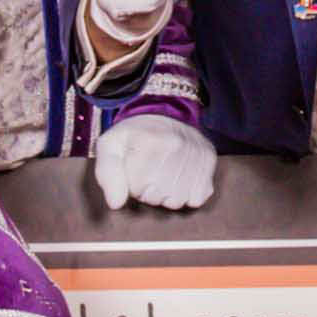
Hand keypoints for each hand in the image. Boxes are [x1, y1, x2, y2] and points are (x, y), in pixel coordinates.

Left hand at [93, 109, 215, 212]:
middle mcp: (178, 145)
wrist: (164, 113)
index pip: (136, 189)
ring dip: (167, 195)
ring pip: (177, 201)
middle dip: (147, 191)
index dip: (131, 183)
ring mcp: (196, 153)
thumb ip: (107, 174)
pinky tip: (180, 178)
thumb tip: (116, 204)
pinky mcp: (209, 160)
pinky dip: (187, 195)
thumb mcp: (110, 146)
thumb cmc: (134, 135)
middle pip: (157, 197)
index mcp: (150, 141)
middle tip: (148, 171)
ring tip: (163, 174)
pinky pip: (196, 199)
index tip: (134, 167)